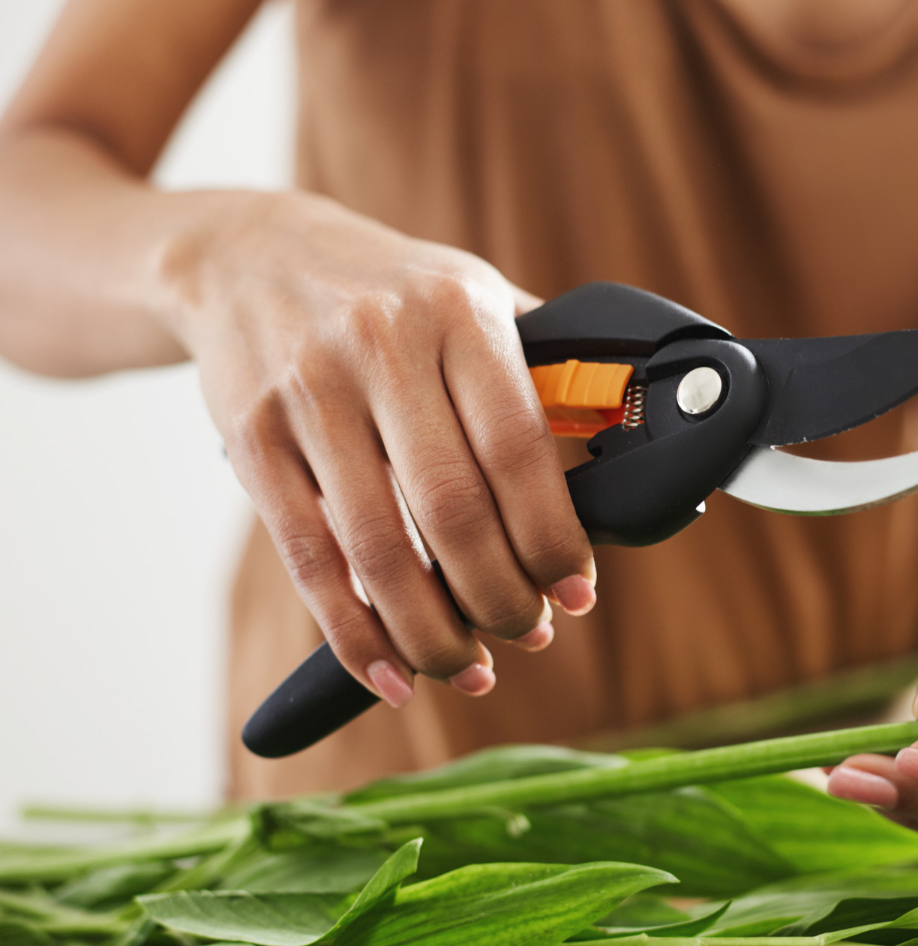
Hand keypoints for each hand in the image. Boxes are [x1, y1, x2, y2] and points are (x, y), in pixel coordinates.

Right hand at [168, 192, 595, 706]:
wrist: (246, 253)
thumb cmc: (390, 291)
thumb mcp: (475, 296)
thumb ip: (543, 367)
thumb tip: (624, 446)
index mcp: (460, 314)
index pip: (518, 448)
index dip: (552, 536)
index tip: (578, 591)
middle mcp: (382, 347)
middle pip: (453, 509)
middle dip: (500, 595)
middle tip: (531, 633)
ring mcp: (309, 393)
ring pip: (380, 548)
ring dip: (433, 631)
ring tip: (471, 668)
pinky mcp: (250, 438)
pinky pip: (309, 558)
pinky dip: (354, 633)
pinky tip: (393, 672)